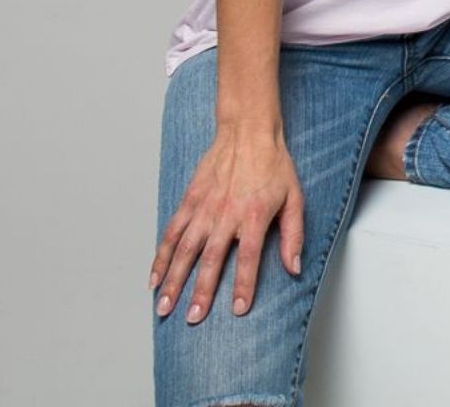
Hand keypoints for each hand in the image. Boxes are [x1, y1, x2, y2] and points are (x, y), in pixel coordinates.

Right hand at [150, 123, 304, 322]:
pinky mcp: (189, 201)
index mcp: (253, 216)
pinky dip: (160, 257)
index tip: (238, 310)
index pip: (248, 258)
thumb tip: (294, 268)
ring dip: (173, 281)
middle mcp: (225, 215)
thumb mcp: (295, 198)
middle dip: (200, 291)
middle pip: (211, 259)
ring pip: (184, 250)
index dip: (244, 285)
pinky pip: (171, 233)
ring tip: (164, 307)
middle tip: (192, 318)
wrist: (248, 132)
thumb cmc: (274, 165)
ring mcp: (204, 208)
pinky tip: (154, 278)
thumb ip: (293, 235)